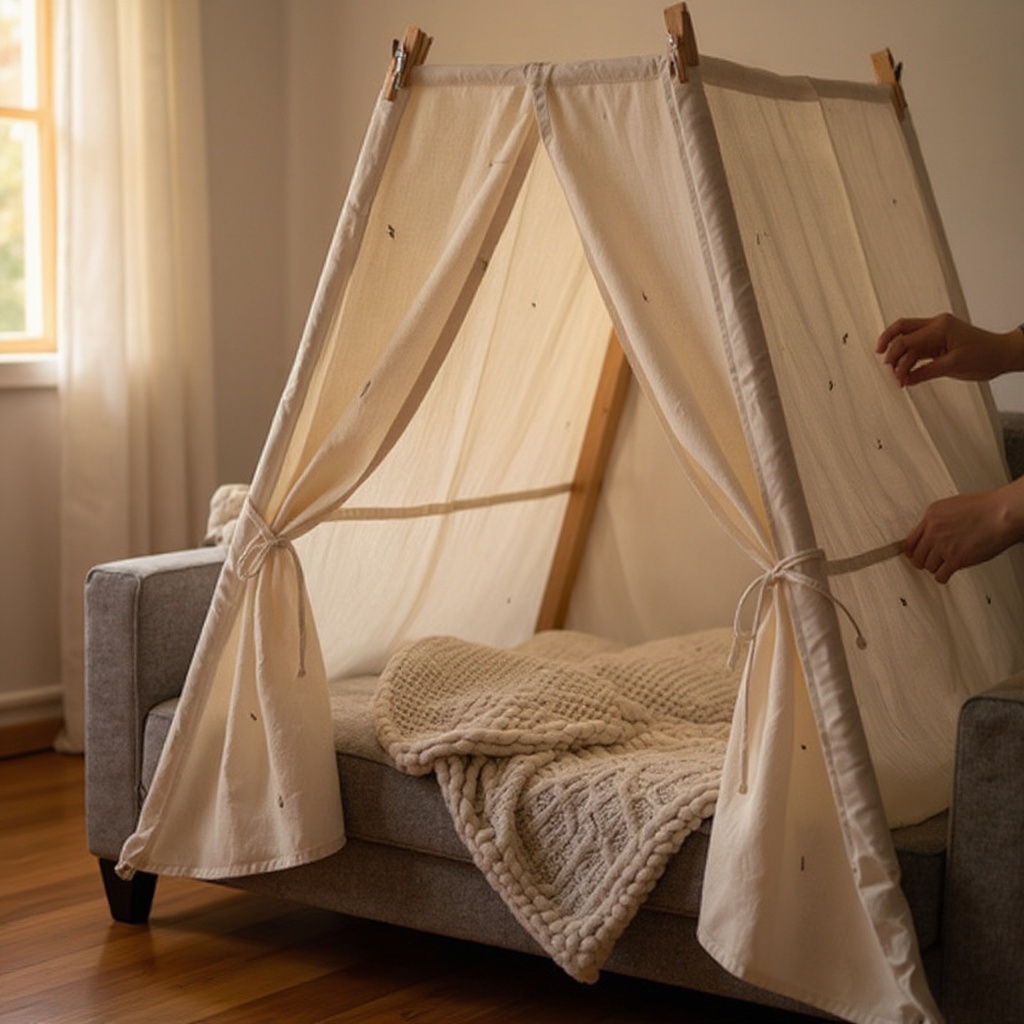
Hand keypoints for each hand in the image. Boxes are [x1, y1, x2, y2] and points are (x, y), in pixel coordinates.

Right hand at [876, 313, 1023, 386]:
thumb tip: (905, 379)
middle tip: (884, 365)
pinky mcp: (938, 344)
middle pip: (902, 330)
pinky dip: (910, 362)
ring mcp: (937, 334)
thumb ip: (925, 372)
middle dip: (889, 345)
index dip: (895, 355)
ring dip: (901, 359)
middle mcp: (936, 326)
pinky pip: (918, 350)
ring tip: (899, 378)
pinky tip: (907, 375)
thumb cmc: (985, 355)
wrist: (1003, 355)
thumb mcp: (953, 365)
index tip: (891, 371)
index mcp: (940, 326)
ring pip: (909, 342)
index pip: (907, 338)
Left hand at [904, 480, 1023, 582]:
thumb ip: (938, 520)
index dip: (911, 550)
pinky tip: (947, 573)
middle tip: (928, 562)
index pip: (909, 540)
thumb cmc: (985, 508)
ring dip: (935, 568)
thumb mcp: (952, 506)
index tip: (912, 554)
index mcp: (931, 516)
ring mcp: (943, 546)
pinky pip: (940, 575)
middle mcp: (933, 531)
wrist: (1002, 514)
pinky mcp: (955, 559)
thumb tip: (931, 532)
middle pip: (916, 555)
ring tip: (943, 566)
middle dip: (922, 560)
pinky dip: (943, 577)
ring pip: (928, 566)